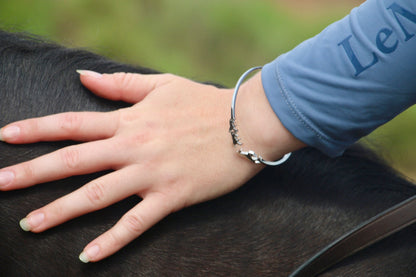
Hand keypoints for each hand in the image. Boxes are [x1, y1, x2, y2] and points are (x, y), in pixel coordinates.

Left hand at [0, 70, 302, 261]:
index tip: (5, 136)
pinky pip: (136, 222)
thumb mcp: (161, 85)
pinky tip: (88, 255)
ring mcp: (152, 174)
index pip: (72, 124)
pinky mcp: (172, 196)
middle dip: (31, 173)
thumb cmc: (204, 103)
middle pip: (73, 161)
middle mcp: (134, 147)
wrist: (246, 124)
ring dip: (60, 210)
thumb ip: (120, 84)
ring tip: (29, 224)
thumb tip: (83, 77)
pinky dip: (112, 240)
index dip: (36, 130)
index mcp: (129, 120)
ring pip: (97, 195)